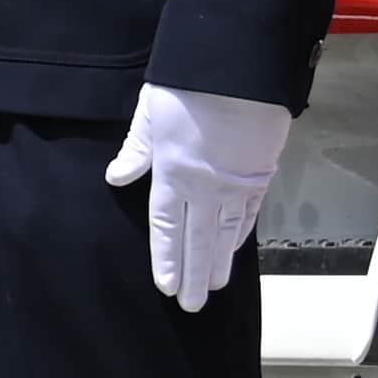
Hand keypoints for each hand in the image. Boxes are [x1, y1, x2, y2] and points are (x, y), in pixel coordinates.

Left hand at [106, 83, 292, 309]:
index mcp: (171, 174)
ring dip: (219, 262)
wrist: (240, 72)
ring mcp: (235, 183)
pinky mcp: (260, 174)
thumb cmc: (188, 87)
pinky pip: (249, 212)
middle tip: (192, 306)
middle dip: (194, 275)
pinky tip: (236, 250)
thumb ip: (135, 150)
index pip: (165, 227)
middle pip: (196, 240)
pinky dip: (241, 235)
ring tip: (215, 287)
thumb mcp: (149, 114)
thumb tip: (116, 176)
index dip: (166, 258)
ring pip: (225, 233)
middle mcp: (203, 187)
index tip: (167, 285)